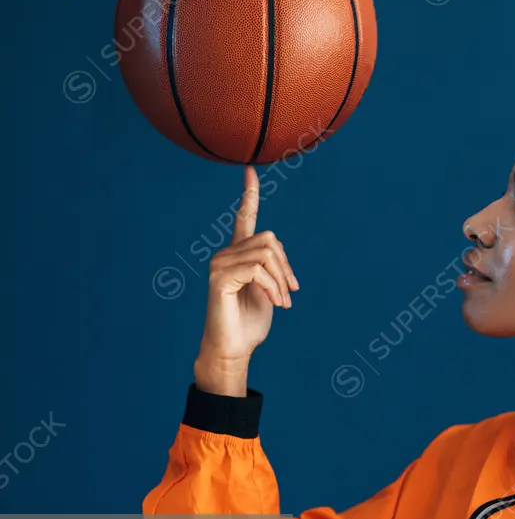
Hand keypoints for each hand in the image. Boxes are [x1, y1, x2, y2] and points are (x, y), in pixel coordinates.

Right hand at [194, 167, 298, 395]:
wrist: (235, 348)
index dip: (249, 194)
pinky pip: (257, 269)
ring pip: (266, 253)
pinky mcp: (219, 277)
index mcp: (239, 254)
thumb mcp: (270, 290)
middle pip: (269, 239)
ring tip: (282, 301)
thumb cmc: (250, 322)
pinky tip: (275, 303)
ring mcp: (219, 264)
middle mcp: (225, 253)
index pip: (243, 218)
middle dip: (286, 266)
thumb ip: (272, 269)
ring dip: (281, 280)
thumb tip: (278, 256)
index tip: (251, 170)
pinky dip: (272, 287)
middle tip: (290, 293)